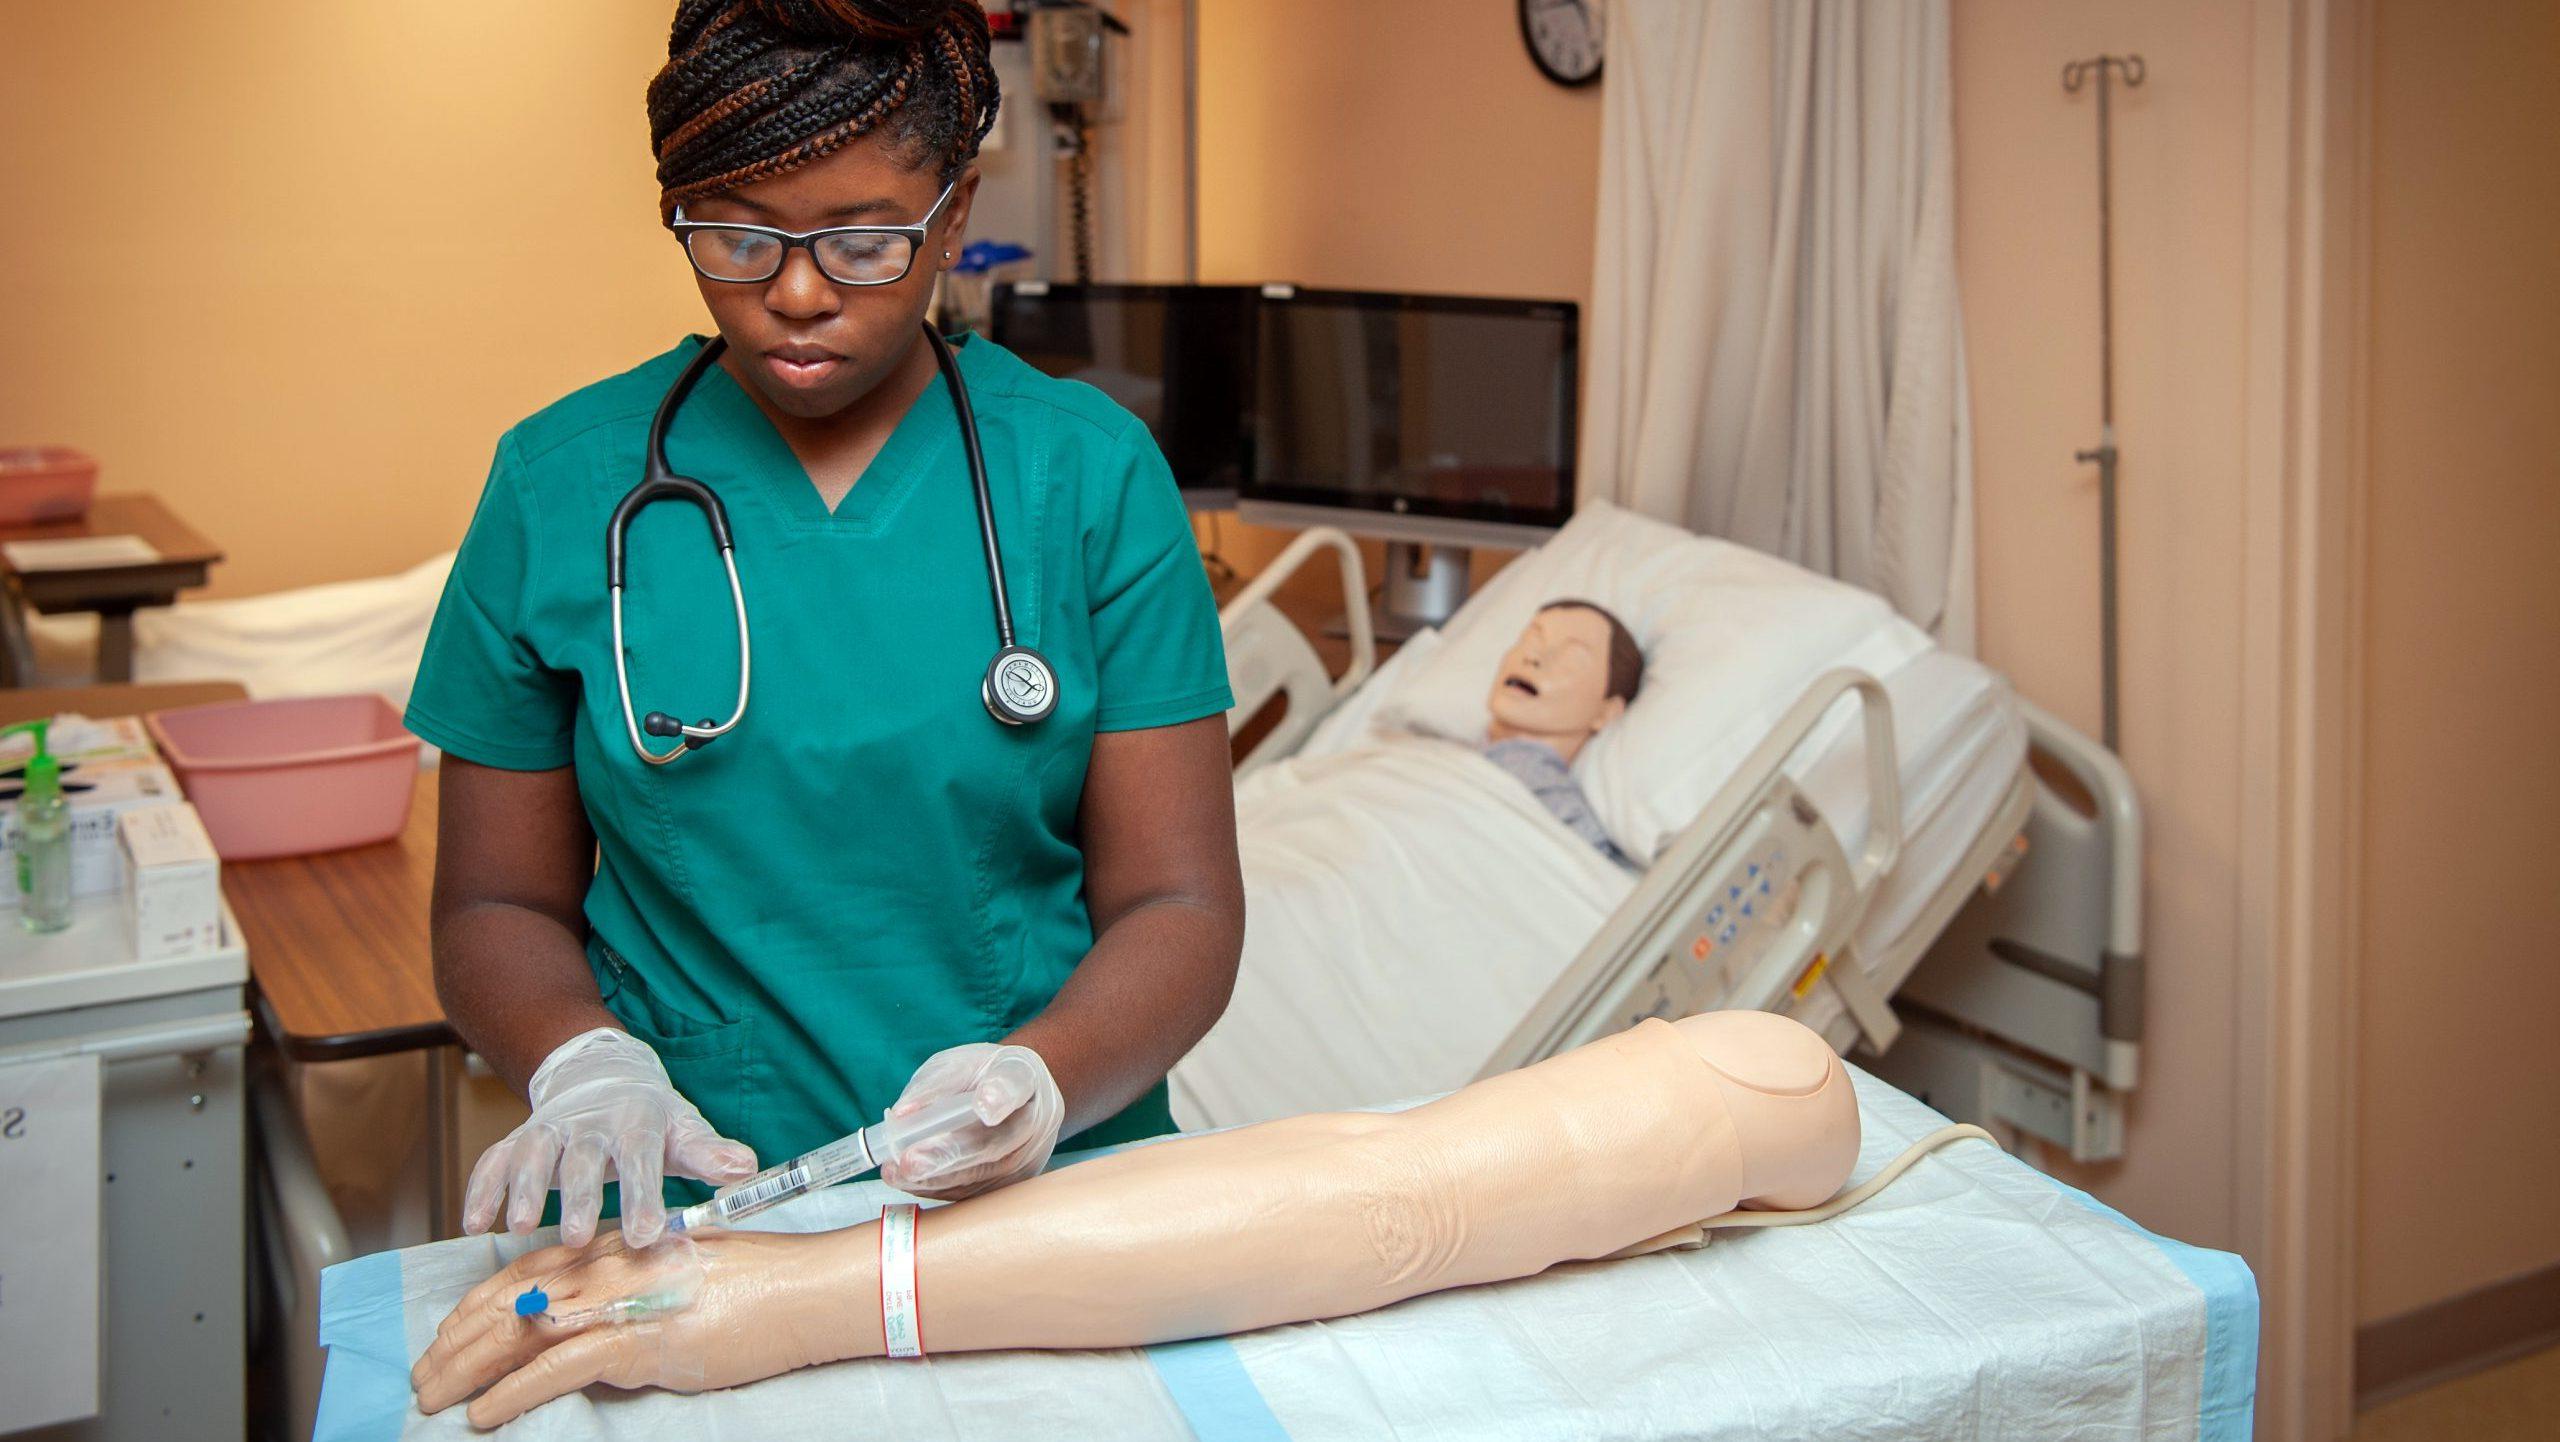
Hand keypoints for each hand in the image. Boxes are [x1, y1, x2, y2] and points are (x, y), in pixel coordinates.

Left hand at [410, 1229, 848, 1427]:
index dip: (474, 1307)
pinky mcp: (637, 1340)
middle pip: (506, 1303)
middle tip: (423, 1377)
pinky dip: (511, 1393)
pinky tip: (482, 1413)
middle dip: (454, 1343)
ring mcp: (619, 1302)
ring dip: (464, 1370)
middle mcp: (605, 1266)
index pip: (523, 1273)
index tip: (445, 1335)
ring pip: (517, 1334)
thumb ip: (633, 1291)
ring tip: (433, 1399)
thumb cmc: (759, 1283)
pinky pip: (554, 1370)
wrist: (805, 1287)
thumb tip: (598, 1326)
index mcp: (616, 1247)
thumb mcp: (681, 1275)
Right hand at [462, 1028, 756, 1247]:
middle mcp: (591, 1123)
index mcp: (639, 1121)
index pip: (643, 1158)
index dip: (644, 1195)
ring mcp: (551, 1129)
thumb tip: (746, 1168)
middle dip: (577, 1196)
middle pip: (583, 1158)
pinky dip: (481, 1188)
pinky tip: (474, 1224)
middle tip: (577, 1237)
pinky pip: (494, 1160)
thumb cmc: (651, 1118)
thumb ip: (710, 1152)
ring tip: (519, 1227)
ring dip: (521, 1188)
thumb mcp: (685, 1130)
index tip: (647, 1235)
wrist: (603, 1075)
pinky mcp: (520, 1139)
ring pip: (532, 1153)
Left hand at [879, 1043, 1064, 1200]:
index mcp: (1023, 1076)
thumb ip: (935, 1085)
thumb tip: (901, 1115)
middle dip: (949, 1154)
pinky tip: (910, 1181)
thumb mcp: (958, 1064)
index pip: (1015, 1084)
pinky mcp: (1014, 1183)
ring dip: (937, 1178)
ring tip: (899, 1173)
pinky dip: (939, 1187)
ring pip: (984, 1174)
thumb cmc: (982, 1077)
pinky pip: (977, 1191)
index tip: (983, 1107)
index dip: (1000, 1097)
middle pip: (996, 1142)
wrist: (1016, 1097)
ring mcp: (1028, 1156)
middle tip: (911, 1161)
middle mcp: (1034, 1119)